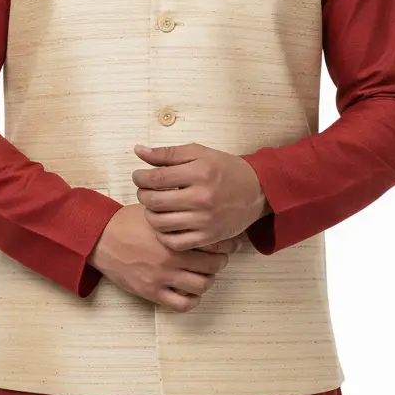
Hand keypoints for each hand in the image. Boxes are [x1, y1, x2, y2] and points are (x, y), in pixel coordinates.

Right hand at [88, 203, 242, 312]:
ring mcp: (162, 276)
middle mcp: (172, 256)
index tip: (232, 244)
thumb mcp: (155, 212)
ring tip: (203, 274)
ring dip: (207, 281)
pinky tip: (190, 291)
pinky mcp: (152, 291)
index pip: (213, 241)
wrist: (101, 238)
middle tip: (218, 259)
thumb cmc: (127, 222)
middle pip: (213, 265)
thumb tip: (200, 213)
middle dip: (220, 262)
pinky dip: (192, 300)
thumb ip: (178, 215)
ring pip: (202, 286)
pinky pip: (182, 304)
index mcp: (174, 234)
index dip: (227, 244)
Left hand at [131, 142, 268, 251]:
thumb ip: (167, 153)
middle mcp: (202, 198)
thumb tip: (138, 151)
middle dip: (142, 195)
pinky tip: (164, 224)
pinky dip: (163, 234)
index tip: (138, 176)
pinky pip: (175, 242)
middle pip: (155, 201)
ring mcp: (205, 221)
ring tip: (154, 206)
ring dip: (150, 214)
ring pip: (161, 224)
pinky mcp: (209, 238)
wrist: (256, 191)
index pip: (156, 178)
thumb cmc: (225, 169)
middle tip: (144, 191)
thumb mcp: (199, 153)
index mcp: (199, 172)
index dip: (140, 177)